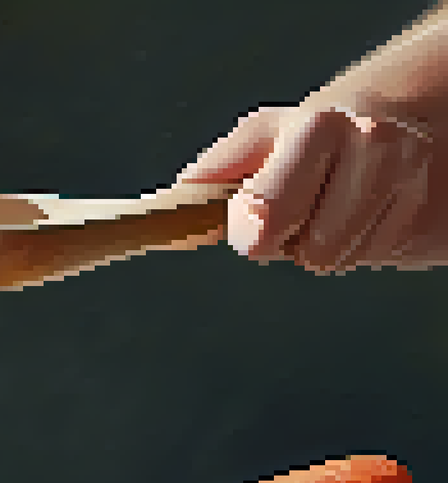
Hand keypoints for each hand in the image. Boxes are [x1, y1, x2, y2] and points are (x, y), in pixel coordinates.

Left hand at [177, 101, 443, 273]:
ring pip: (343, 260)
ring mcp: (413, 176)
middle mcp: (373, 146)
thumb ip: (217, 170)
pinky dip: (368, 243)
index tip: (251, 220)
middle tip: (307, 204)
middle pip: (310, 253)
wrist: (414, 112)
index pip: (266, 216)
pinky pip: (383, 258)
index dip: (252, 232)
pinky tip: (374, 210)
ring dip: (331, 244)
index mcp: (318, 127)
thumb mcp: (265, 135)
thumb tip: (170, 201)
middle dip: (296, 240)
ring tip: (342, 204)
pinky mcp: (435, 213)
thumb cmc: (322, 131)